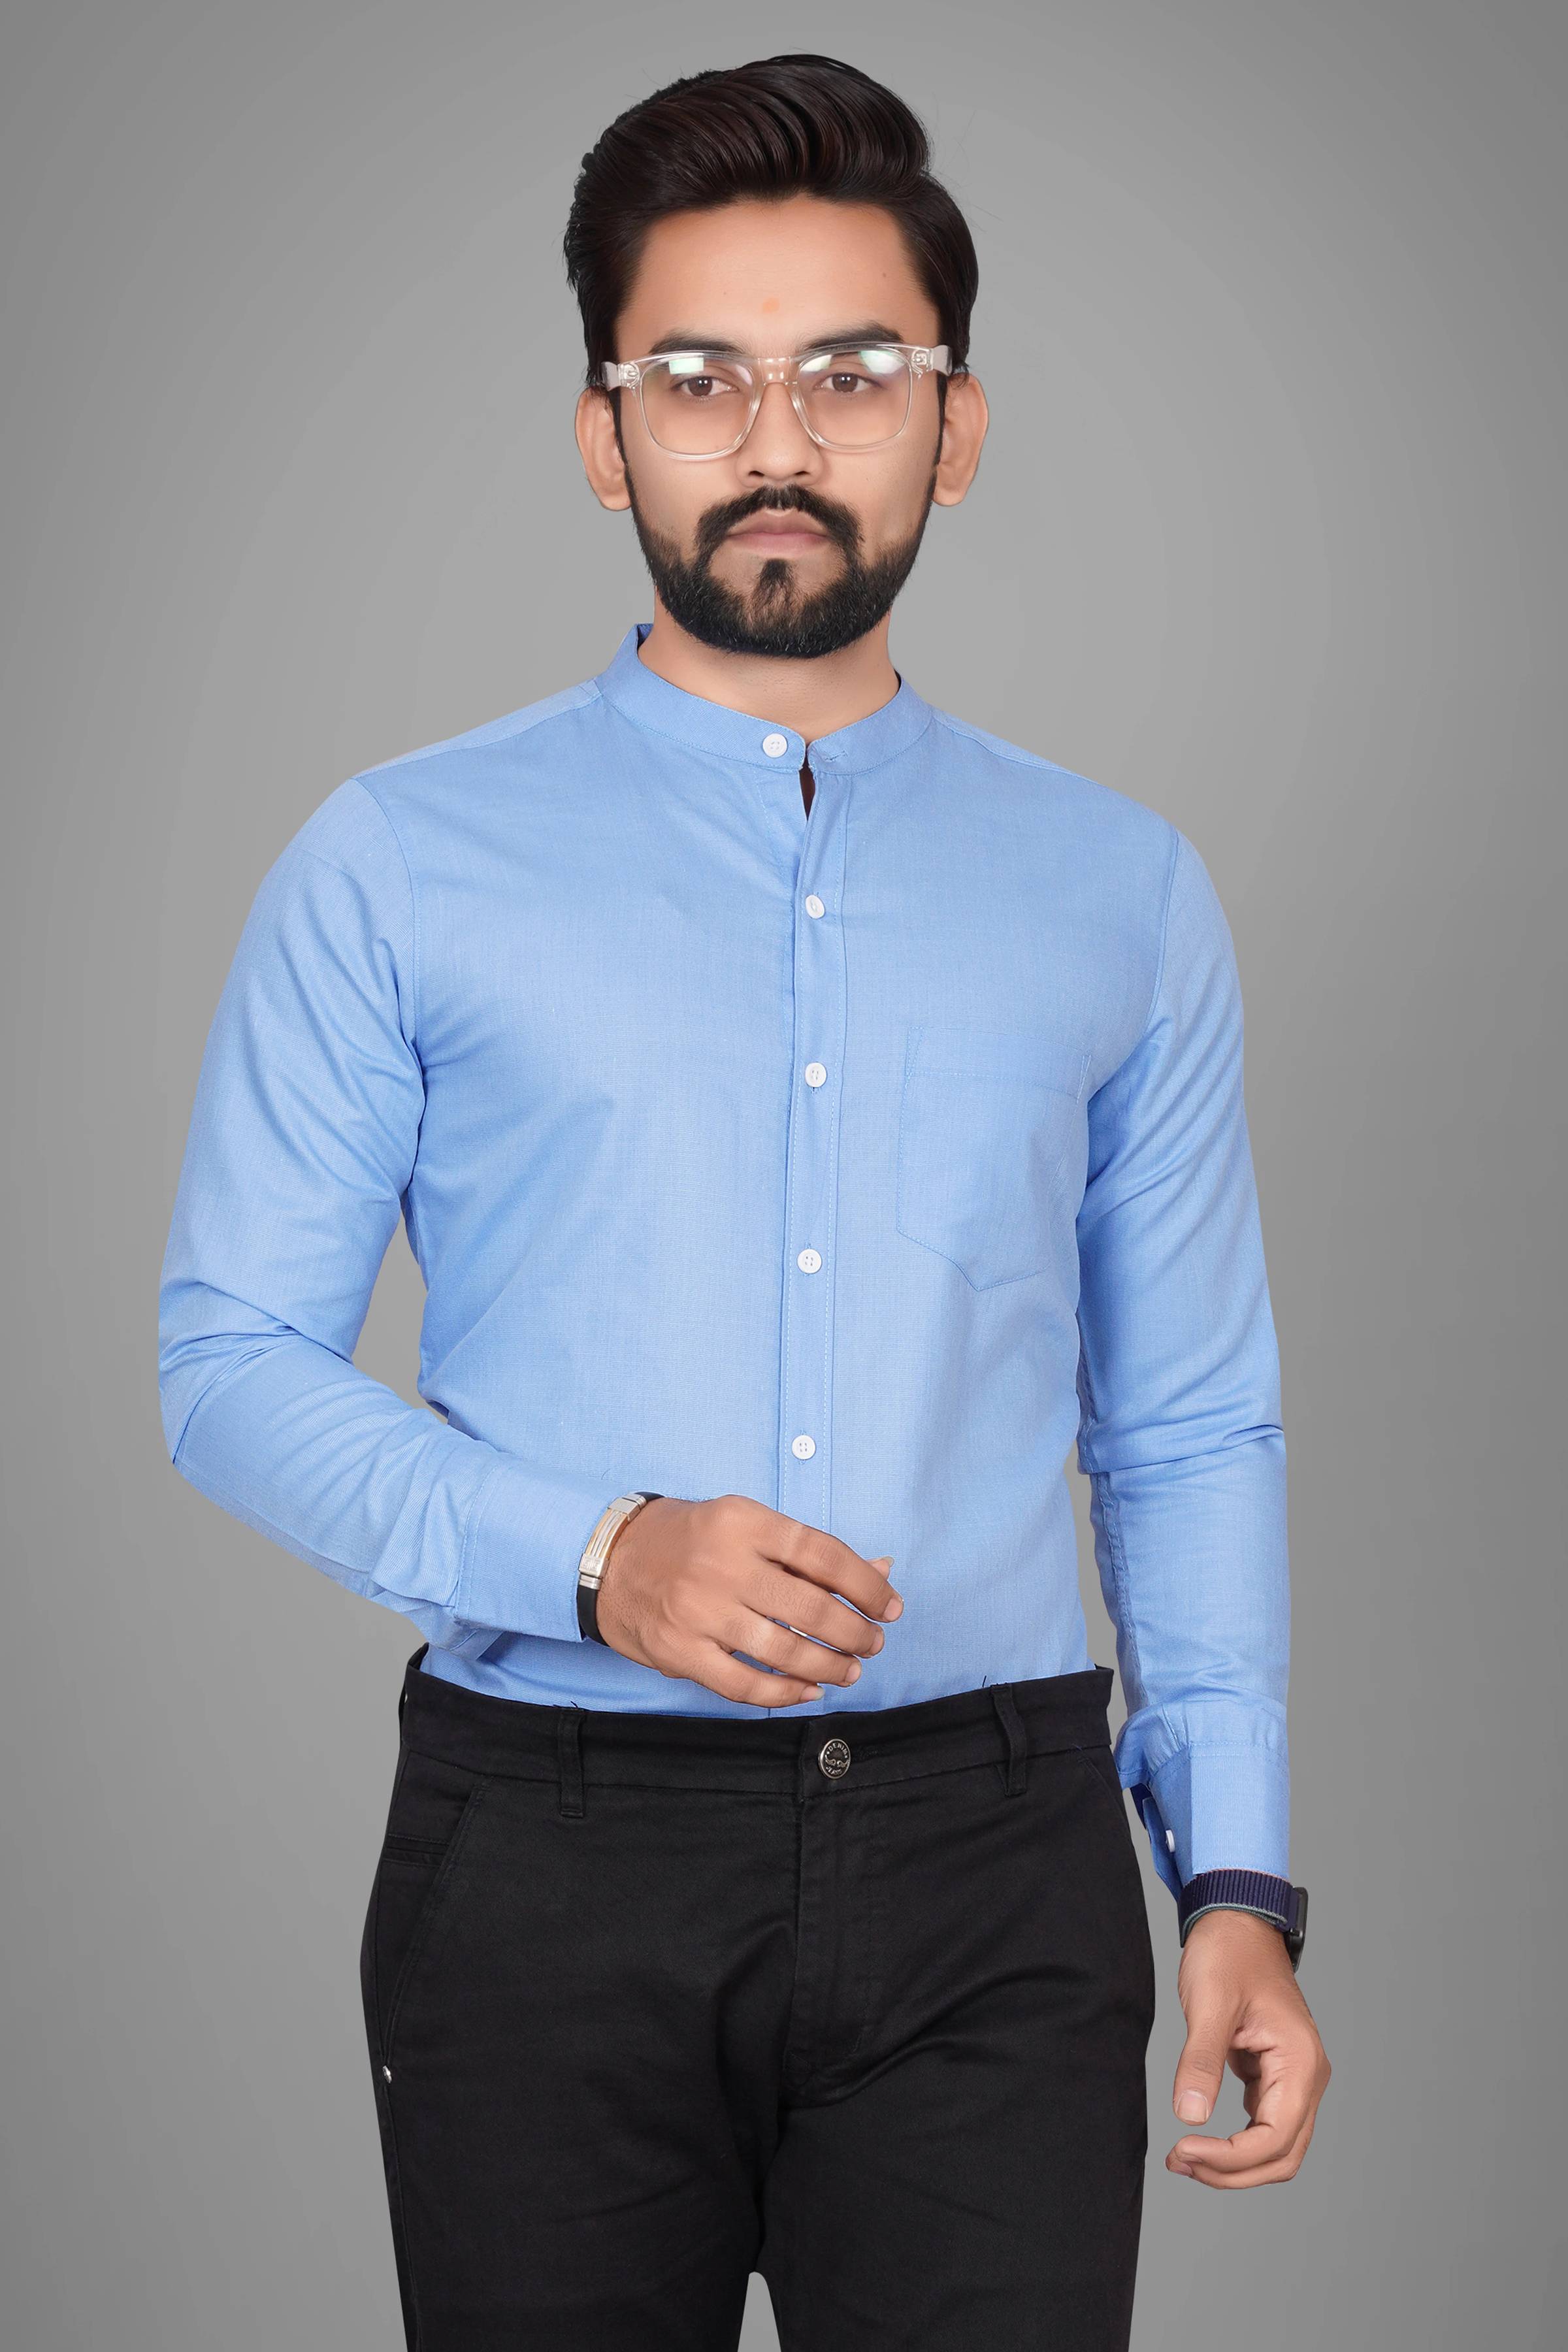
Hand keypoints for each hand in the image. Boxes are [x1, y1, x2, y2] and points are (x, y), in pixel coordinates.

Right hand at [594, 1493, 902, 1706]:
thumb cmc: (691, 1540)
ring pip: (784, 1651)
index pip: (824, 1554)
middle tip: (874, 1642)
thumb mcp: (745, 1524)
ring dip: (830, 1667)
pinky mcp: (679, 1651)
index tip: (889, 1605)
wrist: (609, 1560)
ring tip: (850, 1670)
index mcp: (743, 1521)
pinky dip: (784, 1694)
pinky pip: (744, 1685)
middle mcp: (722, 1564)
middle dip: (855, 1632)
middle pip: (811, 1608)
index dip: (866, 1584)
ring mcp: (698, 1611)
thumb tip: (882, 1570)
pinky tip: (808, 1690)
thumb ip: (809, 1552)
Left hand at [1165, 1909, 1330, 2187]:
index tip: (1183, 2150)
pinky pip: (1263, 2126)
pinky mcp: (1274, 2076)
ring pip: (1274, 2147)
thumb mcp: (1209, 2003)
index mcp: (1300, 2061)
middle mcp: (1306, 2076)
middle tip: (1179, 2163)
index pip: (1275, 2138)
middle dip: (1232, 2170)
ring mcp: (1293, 2078)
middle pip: (1281, 2155)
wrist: (1236, 1922)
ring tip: (1184, 2157)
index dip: (1231, 2158)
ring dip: (1234, 2163)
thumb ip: (1201, 2060)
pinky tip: (1200, 2138)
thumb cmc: (1229, 1953)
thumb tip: (1189, 2116)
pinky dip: (1235, 2142)